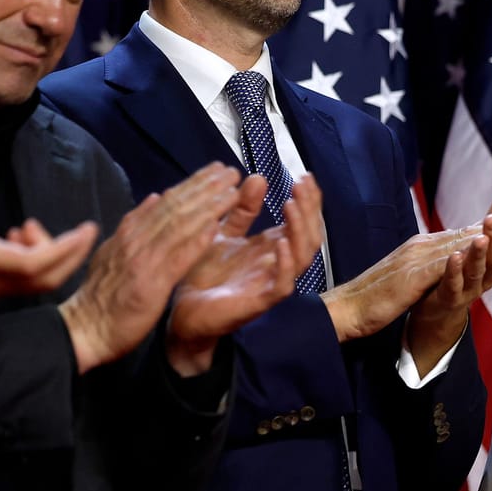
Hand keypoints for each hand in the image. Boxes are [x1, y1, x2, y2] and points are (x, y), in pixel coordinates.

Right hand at [0, 169, 96, 316]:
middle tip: (86, 229)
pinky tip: (16, 237)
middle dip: (73, 255)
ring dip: (52, 256)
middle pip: (49, 277)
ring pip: (39, 282)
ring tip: (30, 227)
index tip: (87, 229)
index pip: (38, 263)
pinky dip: (35, 261)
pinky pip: (24, 281)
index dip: (66, 248)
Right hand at [57, 163, 242, 372]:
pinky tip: (217, 229)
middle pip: (176, 207)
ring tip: (233, 191)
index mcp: (130, 233)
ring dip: (208, 206)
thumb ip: (135, 226)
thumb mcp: (114, 252)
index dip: (192, 184)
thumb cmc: (102, 296)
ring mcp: (143, 260)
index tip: (215, 170)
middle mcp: (136, 240)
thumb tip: (154, 197)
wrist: (86, 329)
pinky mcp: (151, 283)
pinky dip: (196, 241)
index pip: (166, 202)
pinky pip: (177, 258)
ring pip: (179, 225)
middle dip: (205, 187)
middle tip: (231, 170)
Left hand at [165, 173, 325, 375]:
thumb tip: (258, 177)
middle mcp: (277, 265)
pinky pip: (283, 285)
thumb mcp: (223, 235)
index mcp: (271, 249)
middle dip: (309, 209)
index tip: (304, 176)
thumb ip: (241, 210)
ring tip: (292, 205)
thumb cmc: (204, 277)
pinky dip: (286, 264)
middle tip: (301, 184)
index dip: (308, 201)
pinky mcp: (259, 302)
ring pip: (303, 258)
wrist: (182, 314)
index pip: (302, 222)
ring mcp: (270, 284)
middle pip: (309, 236)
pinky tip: (281, 243)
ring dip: (300, 230)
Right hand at [321, 181, 491, 345]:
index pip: (460, 234)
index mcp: (422, 248)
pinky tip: (475, 254)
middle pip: (463, 231)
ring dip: (483, 232)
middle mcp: (421, 248)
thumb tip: (449, 263)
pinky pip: (438, 268)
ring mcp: (414, 260)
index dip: (488, 223)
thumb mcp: (409, 278)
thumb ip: (429, 268)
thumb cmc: (374, 296)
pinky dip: (458, 259)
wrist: (345, 309)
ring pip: (455, 244)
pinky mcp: (409, 277)